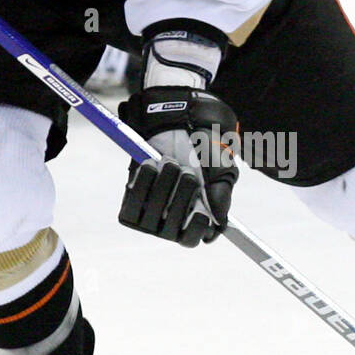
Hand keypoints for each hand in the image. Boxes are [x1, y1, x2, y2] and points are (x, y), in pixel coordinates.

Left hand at [118, 88, 238, 246]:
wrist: (177, 116)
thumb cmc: (204, 142)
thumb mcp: (222, 167)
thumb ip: (222, 195)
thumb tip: (219, 224)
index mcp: (197, 213)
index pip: (193, 238)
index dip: (196, 230)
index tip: (200, 212)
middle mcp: (173, 215)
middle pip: (174, 231)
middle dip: (182, 199)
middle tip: (188, 174)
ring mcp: (152, 207)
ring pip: (154, 219)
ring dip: (164, 189)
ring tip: (170, 162)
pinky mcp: (133, 195)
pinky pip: (133, 206)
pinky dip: (142, 185)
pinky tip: (151, 165)